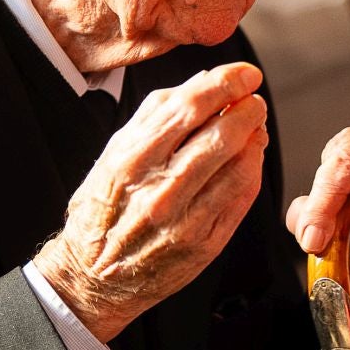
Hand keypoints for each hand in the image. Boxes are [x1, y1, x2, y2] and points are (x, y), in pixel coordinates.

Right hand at [32, 63, 269, 341]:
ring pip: (238, 167)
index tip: (245, 74)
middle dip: (247, 109)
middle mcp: (159, 190)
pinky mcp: (204, 244)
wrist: (93, 276)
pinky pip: (241, 199)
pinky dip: (252, 171)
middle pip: (220, 136)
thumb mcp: (114, 154)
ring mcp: (185, 221)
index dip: (226, 83)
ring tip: (255, 127)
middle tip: (253, 100)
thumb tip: (200, 80)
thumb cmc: (104, 210)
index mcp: (132, 160)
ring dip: (255, 139)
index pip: (189, 108)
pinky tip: (250, 158)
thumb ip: (154, 116)